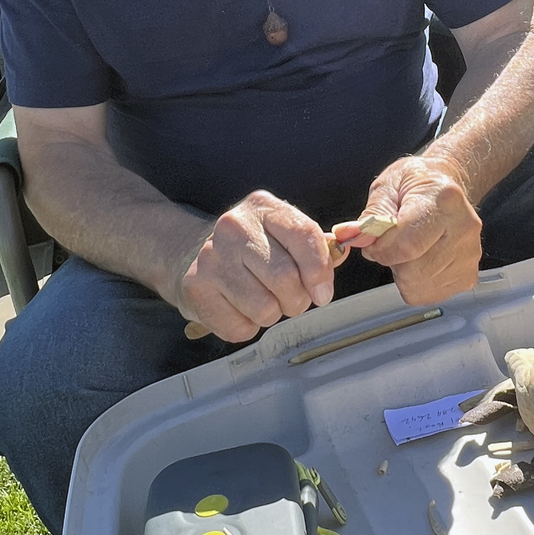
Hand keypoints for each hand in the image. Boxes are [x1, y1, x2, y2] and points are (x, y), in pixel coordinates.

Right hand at [170, 191, 336, 343]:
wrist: (191, 255)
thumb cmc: (250, 249)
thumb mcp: (282, 235)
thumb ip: (315, 246)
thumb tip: (342, 254)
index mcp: (263, 207)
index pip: (304, 235)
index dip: (320, 271)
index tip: (322, 292)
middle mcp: (234, 227)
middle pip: (286, 278)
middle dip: (297, 300)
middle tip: (291, 299)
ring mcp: (211, 257)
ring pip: (264, 308)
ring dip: (272, 314)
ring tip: (261, 301)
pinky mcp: (195, 288)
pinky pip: (239, 327)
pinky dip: (246, 327)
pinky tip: (238, 308)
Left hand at [333, 155, 483, 305]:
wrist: (445, 183)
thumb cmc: (416, 184)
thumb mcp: (388, 186)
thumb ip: (371, 215)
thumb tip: (352, 237)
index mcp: (443, 201)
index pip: (408, 245)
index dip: (382, 250)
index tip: (374, 242)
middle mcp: (463, 229)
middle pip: (413, 271)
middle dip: (392, 261)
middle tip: (391, 244)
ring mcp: (469, 255)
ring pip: (418, 286)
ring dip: (403, 273)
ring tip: (409, 249)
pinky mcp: (468, 275)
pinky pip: (428, 294)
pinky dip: (416, 283)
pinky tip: (420, 261)